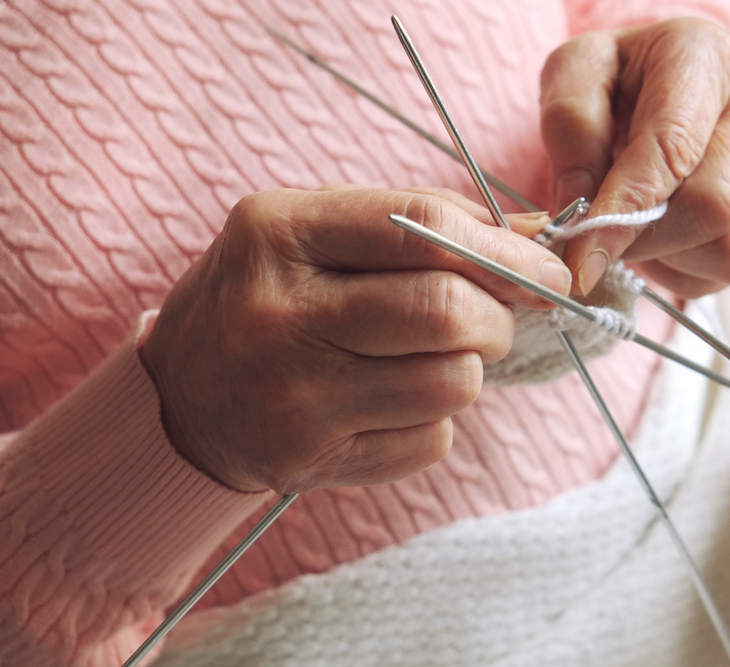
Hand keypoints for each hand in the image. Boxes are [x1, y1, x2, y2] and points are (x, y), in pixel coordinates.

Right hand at [138, 188, 569, 493]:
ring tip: (435, 359)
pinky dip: (434, 420)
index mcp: (279, 232)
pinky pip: (429, 441)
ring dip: (469, 370)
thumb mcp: (319, 235)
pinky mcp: (309, 461)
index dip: (505, 249)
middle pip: (445, 311)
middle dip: (499, 316)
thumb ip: (421, 225)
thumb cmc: (268, 298)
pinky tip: (391, 403)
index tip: (548, 266)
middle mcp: (278, 314)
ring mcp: (292, 397)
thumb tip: (535, 236)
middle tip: (496, 320)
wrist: (182, 397)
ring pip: (450, 384)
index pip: (422, 226)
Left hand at [540, 17, 729, 297]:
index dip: (624, 212)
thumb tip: (581, 211)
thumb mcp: (574, 75)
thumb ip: (571, 130)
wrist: (653, 82)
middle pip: (713, 206)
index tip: (581, 254)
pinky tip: (662, 235)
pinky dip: (686, 267)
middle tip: (596, 236)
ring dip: (667, 254)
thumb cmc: (614, 80)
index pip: (673, 150)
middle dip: (642, 237)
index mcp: (705, 59)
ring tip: (633, 224)